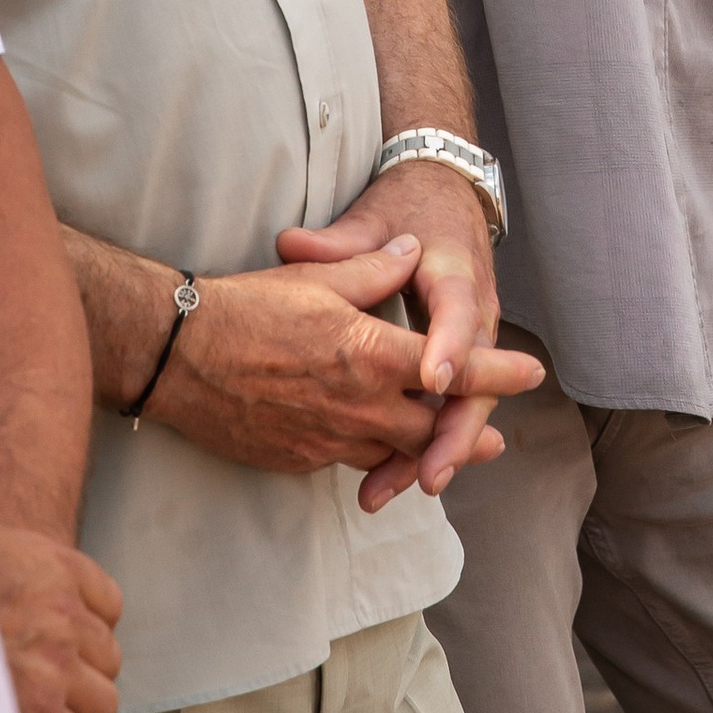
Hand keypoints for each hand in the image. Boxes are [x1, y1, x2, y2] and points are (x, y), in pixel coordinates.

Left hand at [0, 521, 121, 712]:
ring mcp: (65, 607)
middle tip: (43, 708)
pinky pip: (110, 605)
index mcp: (29, 704)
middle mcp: (55, 656)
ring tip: (41, 659)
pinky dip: (93, 613)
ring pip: (109, 657)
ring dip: (84, 663)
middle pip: (104, 708)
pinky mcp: (67, 567)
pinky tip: (57, 619)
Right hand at [154, 236, 537, 510]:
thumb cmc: (248, 307)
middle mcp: (360, 406)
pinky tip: (375, 447)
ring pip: (393, 453)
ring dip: (422, 452)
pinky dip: (371, 454)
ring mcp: (329, 439)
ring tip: (444, 455)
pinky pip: (350, 459)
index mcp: (372, 355)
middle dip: (468, 434)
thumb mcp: (318, 276)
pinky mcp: (299, 459)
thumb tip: (410, 253)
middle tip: (497, 438)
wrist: (179, 357)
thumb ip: (374, 269)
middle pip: (433, 429)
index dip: (498, 372)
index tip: (533, 372)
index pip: (454, 369)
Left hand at [278, 160, 540, 509]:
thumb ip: (338, 240)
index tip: (432, 377)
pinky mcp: (451, 365)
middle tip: (429, 473)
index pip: (456, 310)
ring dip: (433, 453)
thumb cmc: (409, 208)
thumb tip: (291, 244)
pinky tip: (388, 481)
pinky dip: (420, 447)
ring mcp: (467, 346)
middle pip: (474, 385)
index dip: (448, 345)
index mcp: (454, 273)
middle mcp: (471, 317)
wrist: (446, 199)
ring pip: (460, 410)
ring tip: (396, 490)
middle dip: (454, 434)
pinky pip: (443, 414)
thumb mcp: (374, 215)